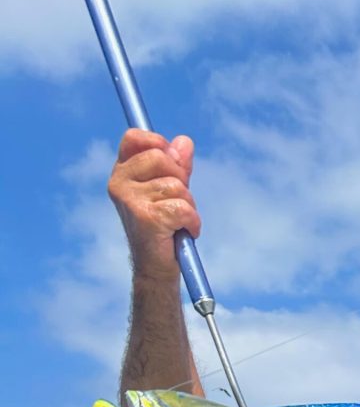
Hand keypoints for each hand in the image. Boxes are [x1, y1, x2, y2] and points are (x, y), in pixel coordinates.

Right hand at [108, 129, 199, 280]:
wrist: (156, 268)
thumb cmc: (163, 228)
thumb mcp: (170, 190)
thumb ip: (177, 165)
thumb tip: (184, 142)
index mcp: (122, 172)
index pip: (134, 137)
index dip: (158, 144)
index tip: (172, 164)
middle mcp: (120, 183)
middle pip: (162, 158)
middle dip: (181, 180)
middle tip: (178, 202)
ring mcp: (130, 200)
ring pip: (176, 186)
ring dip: (188, 206)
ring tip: (178, 222)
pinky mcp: (145, 217)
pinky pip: (183, 208)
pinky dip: (192, 222)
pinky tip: (184, 232)